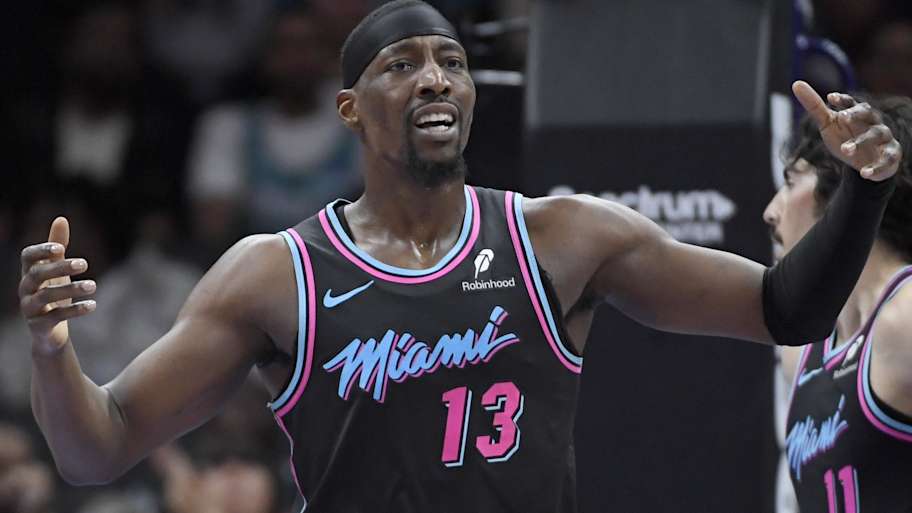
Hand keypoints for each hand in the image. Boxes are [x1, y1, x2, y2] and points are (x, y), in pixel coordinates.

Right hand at [18, 217, 95, 355]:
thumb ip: (57, 247)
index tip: (60, 248)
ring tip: (94, 285)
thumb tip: (61, 219)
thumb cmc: (53, 293)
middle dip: (60, 267)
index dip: (41, 251)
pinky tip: (93, 305)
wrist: (49, 331)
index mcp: (29, 272)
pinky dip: (74, 310)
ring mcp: (29, 308)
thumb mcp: (56, 270)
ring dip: (71, 289)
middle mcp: (25, 289)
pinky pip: (55, 316)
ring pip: (46, 296)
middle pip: (37, 274)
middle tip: (85, 263)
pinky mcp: (38, 325)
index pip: (27, 257)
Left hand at [792, 80, 901, 180]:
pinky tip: (864, 173)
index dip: (843, 100)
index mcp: (858, 113)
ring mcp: (884, 138)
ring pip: (876, 135)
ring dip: (860, 142)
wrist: (864, 162)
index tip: (831, 98)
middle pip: (868, 113)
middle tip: (842, 118)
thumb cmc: (845, 137)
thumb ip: (814, 106)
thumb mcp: (828, 124)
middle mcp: (873, 122)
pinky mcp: (891, 155)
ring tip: (844, 150)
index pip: (852, 103)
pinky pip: (886, 160)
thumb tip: (796, 83)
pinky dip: (876, 167)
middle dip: (856, 114)